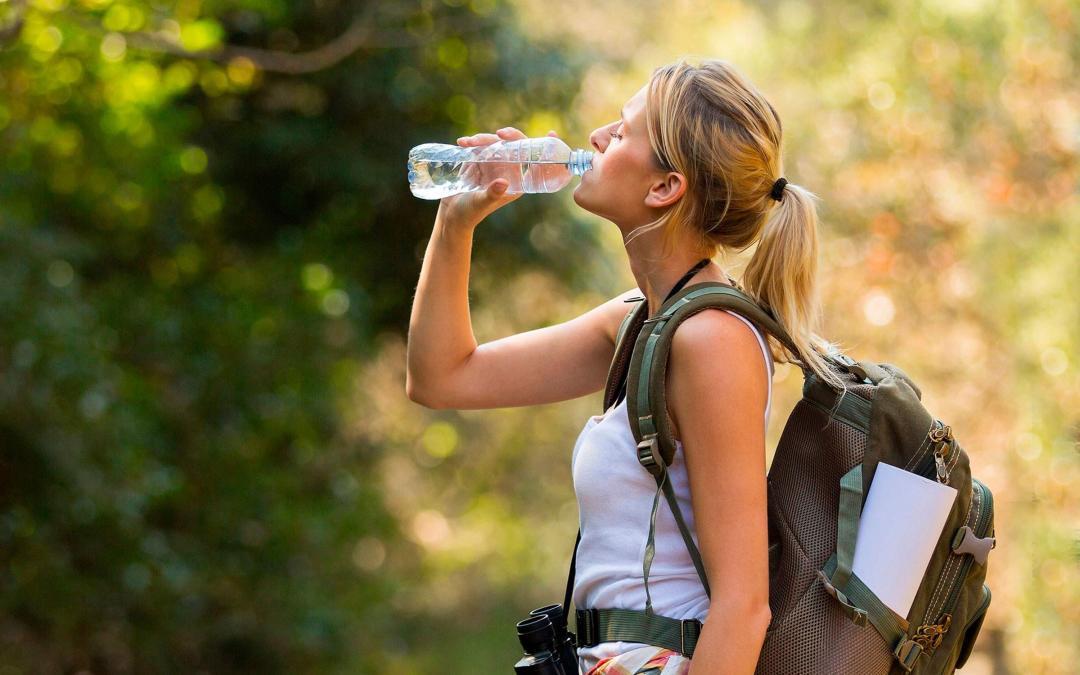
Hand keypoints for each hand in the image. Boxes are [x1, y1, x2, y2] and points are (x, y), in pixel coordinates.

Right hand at [436, 127, 559, 230]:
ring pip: (495, 143)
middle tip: (501, 134)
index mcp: (516, 181)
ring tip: (469, 143)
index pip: (534, 161)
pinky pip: (479, 146)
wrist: (451, 214)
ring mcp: (493, 164)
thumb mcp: (481, 203)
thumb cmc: (469, 213)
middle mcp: (507, 170)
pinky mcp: (478, 160)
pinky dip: (471, 143)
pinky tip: (462, 143)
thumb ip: (492, 194)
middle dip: (509, 136)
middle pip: (514, 146)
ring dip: (483, 140)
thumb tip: (503, 182)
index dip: (543, 147)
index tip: (551, 133)